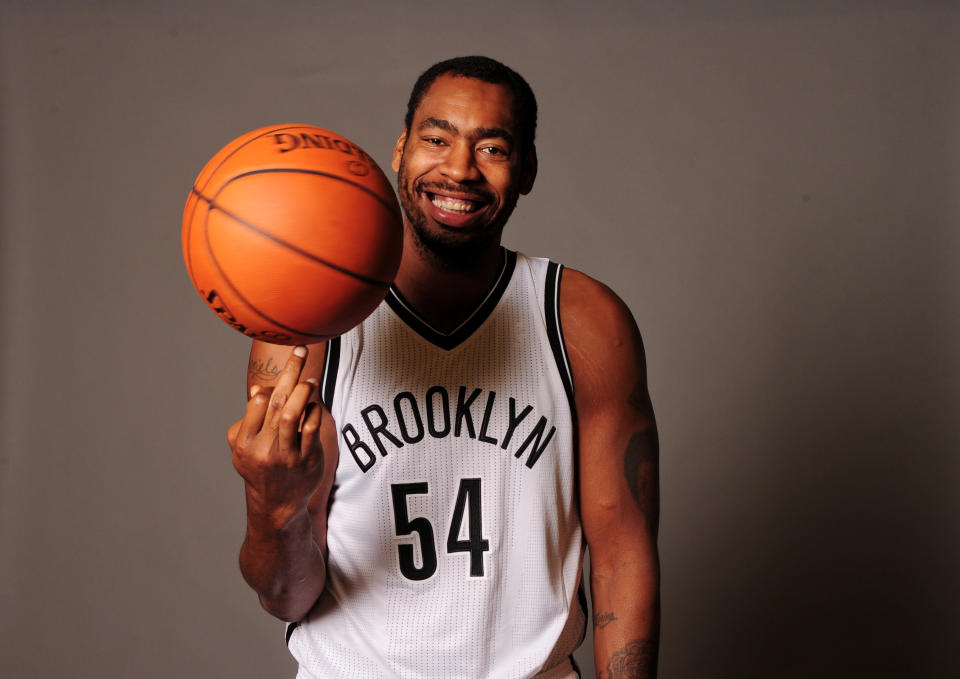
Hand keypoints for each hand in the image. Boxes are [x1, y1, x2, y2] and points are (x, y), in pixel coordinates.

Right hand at [227, 346, 324, 524]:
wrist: (276, 505)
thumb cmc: (259, 467)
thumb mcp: (243, 447)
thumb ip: (249, 419)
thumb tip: (259, 390)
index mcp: (245, 443)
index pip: (257, 405)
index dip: (268, 388)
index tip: (276, 378)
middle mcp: (265, 449)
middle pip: (277, 403)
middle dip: (290, 373)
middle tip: (300, 351)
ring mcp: (287, 456)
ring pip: (294, 416)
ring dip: (303, 392)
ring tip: (309, 380)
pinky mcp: (308, 461)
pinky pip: (312, 430)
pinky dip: (314, 413)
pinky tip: (315, 405)